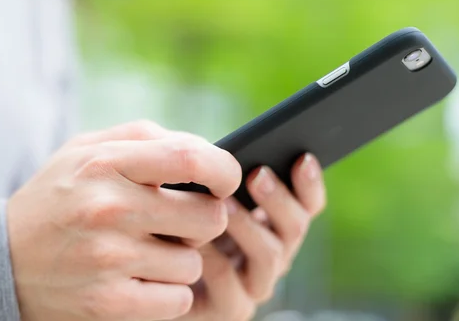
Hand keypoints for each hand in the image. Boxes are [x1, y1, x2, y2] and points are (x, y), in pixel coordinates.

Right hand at [7, 121, 241, 320]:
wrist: (1, 258)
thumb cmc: (59, 195)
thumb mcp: (88, 148)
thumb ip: (146, 138)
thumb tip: (206, 151)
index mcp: (107, 163)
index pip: (190, 158)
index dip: (224, 170)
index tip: (226, 181)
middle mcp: (108, 208)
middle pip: (208, 217)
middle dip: (206, 219)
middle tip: (183, 220)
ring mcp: (108, 258)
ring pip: (193, 263)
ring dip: (182, 259)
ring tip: (150, 250)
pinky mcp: (107, 301)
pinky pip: (177, 299)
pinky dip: (169, 292)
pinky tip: (144, 277)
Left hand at [178, 153, 326, 320]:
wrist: (150, 277)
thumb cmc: (175, 225)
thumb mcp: (199, 195)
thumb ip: (217, 177)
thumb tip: (223, 153)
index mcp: (273, 224)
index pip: (306, 204)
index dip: (309, 183)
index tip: (302, 158)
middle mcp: (273, 254)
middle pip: (295, 227)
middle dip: (278, 199)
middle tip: (257, 175)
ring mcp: (255, 285)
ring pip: (269, 254)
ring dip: (247, 224)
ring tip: (224, 203)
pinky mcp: (231, 308)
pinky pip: (227, 278)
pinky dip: (212, 253)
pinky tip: (193, 235)